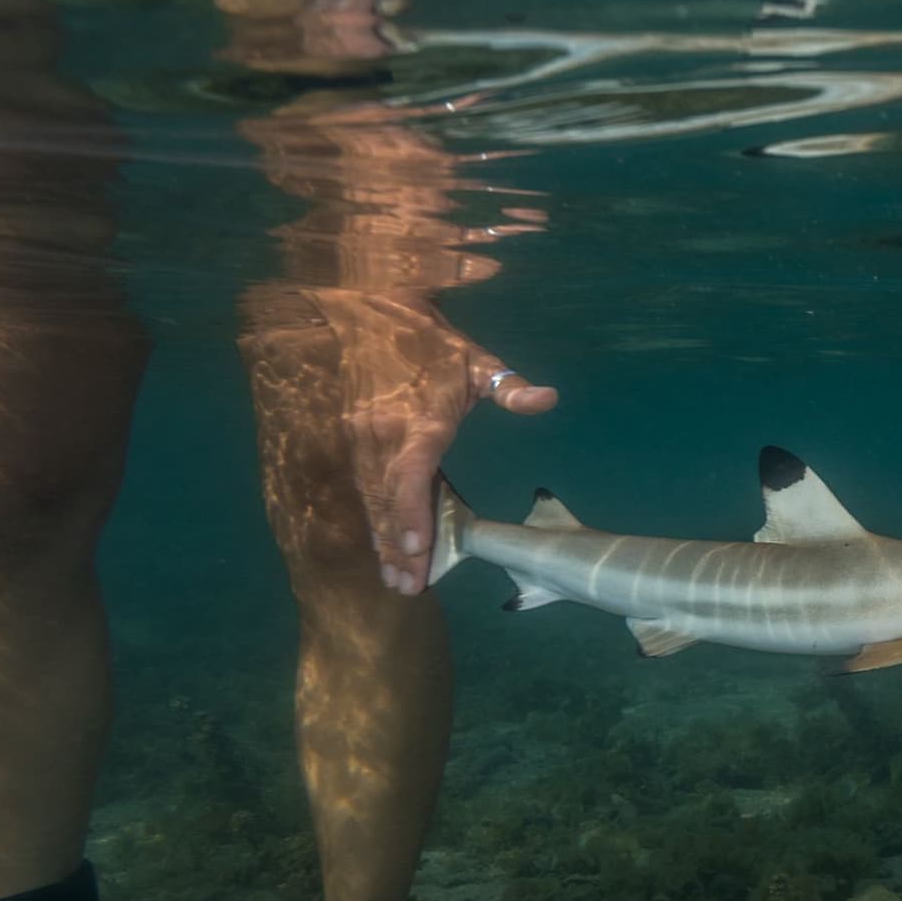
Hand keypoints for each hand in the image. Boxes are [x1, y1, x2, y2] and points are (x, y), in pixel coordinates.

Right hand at [308, 290, 556, 593]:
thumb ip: (510, 387)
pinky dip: (375, 521)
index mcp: (417, 419)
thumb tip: (548, 399)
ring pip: (372, 499)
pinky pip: (364, 490)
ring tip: (397, 581)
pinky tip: (384, 550)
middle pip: (388, 500)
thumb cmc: (431, 342)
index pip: (411, 475)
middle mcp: (383, 434)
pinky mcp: (353, 442)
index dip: (412, 513)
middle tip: (409, 587)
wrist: (368, 313)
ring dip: (383, 541)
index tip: (417, 548)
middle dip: (398, 546)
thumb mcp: (475, 360)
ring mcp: (363, 439)